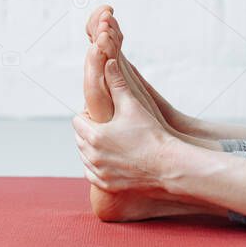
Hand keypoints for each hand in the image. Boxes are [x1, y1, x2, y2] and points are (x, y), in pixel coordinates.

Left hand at [72, 58, 175, 192]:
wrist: (168, 166)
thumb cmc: (151, 134)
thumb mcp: (132, 104)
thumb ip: (117, 83)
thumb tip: (107, 61)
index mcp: (93, 135)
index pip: (77, 121)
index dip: (88, 115)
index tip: (101, 115)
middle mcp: (91, 156)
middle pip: (79, 138)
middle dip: (89, 131)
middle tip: (107, 126)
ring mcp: (98, 173)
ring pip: (84, 156)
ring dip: (92, 149)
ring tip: (110, 141)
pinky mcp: (106, 185)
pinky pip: (92, 174)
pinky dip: (98, 166)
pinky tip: (110, 158)